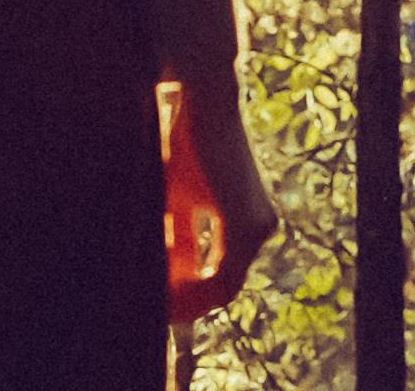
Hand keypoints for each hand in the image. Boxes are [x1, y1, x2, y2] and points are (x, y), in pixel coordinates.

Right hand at [163, 72, 278, 320]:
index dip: (190, 293)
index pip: (221, 272)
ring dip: (188, 300)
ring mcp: (259, 229)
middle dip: (187, 303)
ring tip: (153, 308)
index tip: (159, 302)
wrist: (205, 100)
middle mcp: (261, 228)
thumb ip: (175, 234)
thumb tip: (161, 269)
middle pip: (223, 286)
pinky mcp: (248, 226)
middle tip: (154, 314)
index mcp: (249, 221)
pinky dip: (194, 289)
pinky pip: (221, 277)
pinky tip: (164, 295)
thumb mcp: (177, 193)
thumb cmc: (187, 137)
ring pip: (223, 286)